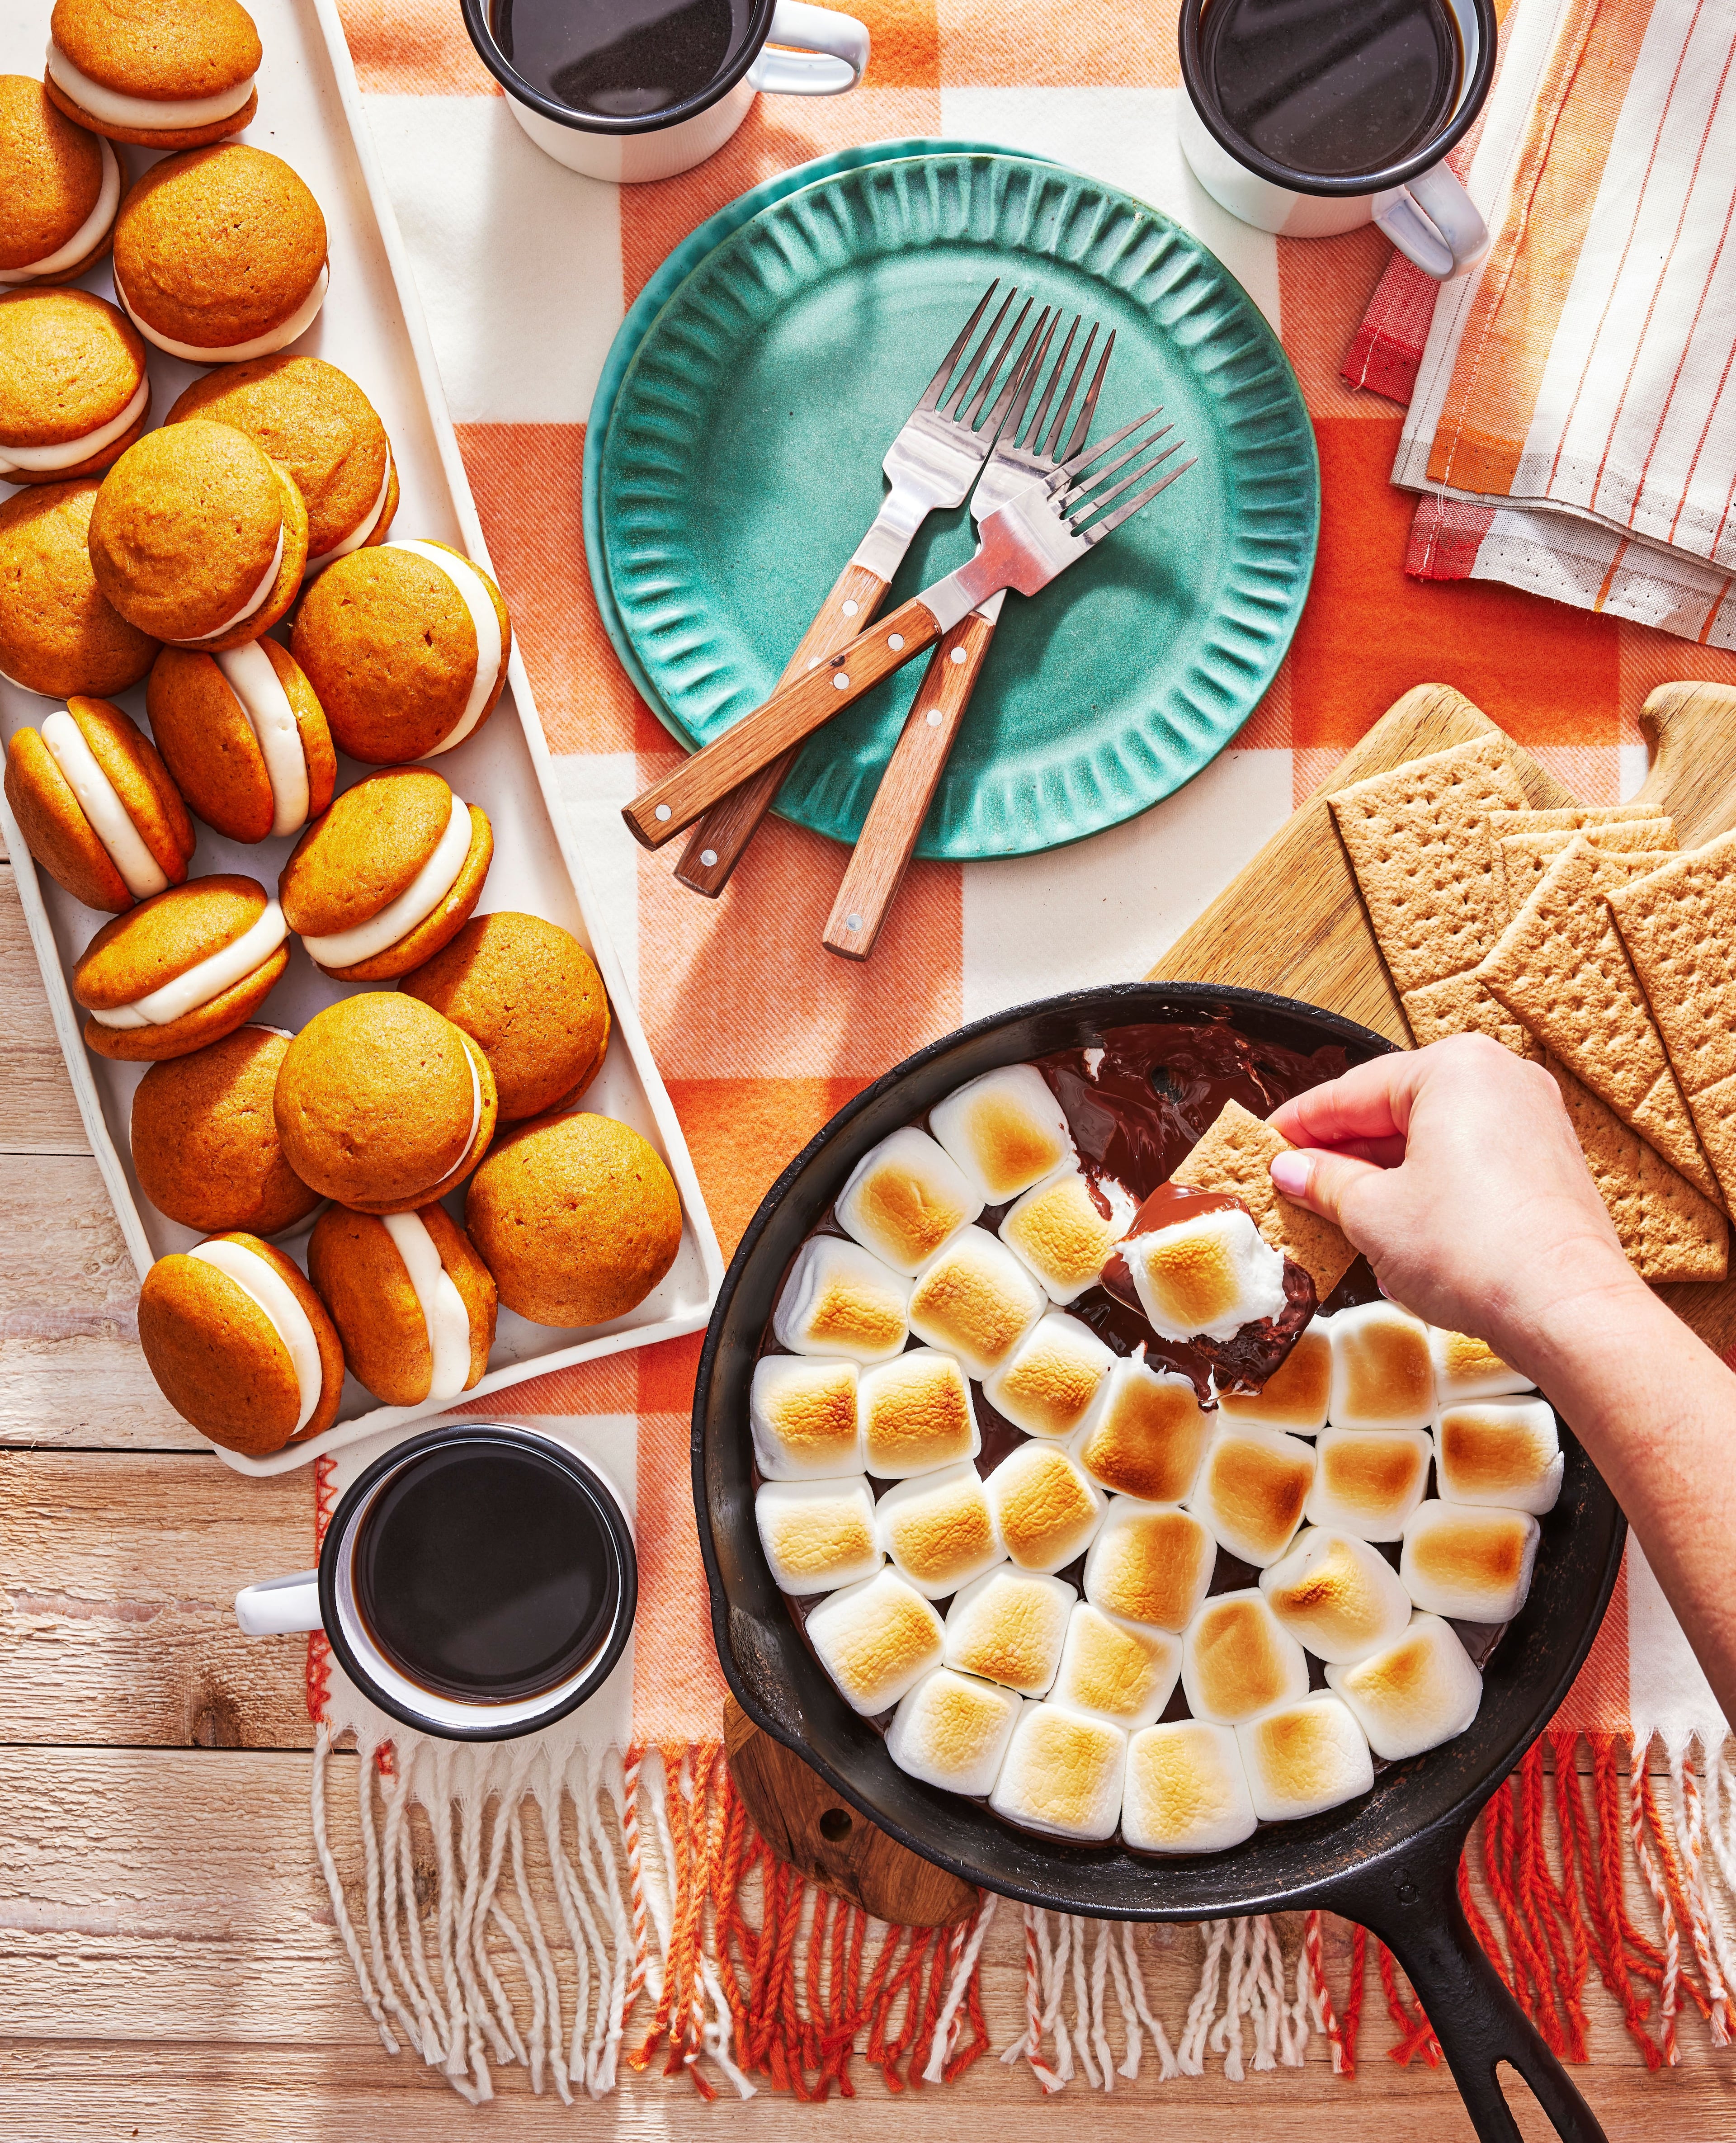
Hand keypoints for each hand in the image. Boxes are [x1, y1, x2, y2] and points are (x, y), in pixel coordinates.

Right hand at [1265, 1035, 1642, 1365]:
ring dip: (1383, 1176)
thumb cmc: (1479, 1252)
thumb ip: (1325, 1181)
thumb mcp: (1371, 1213)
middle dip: (1343, 1152)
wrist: (1565, 1309)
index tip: (1268, 1144)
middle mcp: (1501, 1081)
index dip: (1301, 1124)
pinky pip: (1468, 1164)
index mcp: (1455, 1068)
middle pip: (1395, 1111)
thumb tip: (1294, 1170)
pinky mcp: (1546, 1167)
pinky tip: (1395, 1228)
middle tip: (1295, 1182)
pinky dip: (1427, 1189)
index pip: (1353, 1091)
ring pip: (1433, 1139)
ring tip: (1338, 1212)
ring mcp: (1531, 1123)